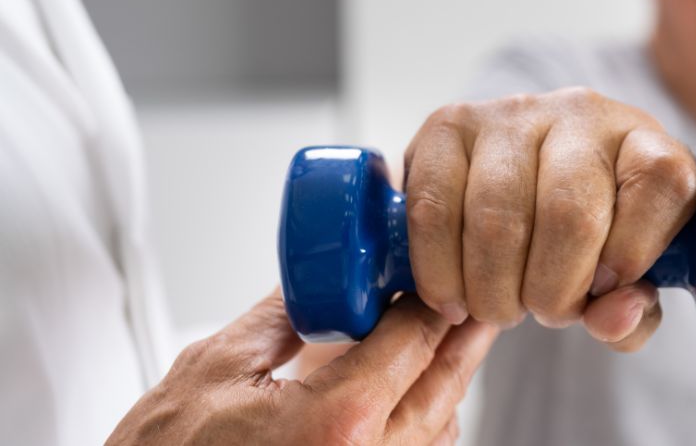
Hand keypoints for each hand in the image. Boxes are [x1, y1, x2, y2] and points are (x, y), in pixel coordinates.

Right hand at [107, 290, 496, 445]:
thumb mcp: (215, 367)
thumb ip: (280, 316)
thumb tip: (317, 279)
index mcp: (337, 423)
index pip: (414, 340)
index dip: (432, 296)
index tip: (437, 270)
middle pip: (444, 385)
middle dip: (463, 336)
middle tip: (478, 301)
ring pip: (440, 428)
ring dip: (448, 380)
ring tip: (451, 340)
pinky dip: (425, 421)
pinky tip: (413, 392)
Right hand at [403, 87, 695, 350]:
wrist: (525, 188)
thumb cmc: (590, 241)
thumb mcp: (628, 282)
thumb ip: (633, 314)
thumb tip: (612, 317)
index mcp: (645, 144)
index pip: (661, 180)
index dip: (635, 250)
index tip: (609, 288)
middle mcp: (582, 114)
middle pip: (570, 213)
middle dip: (553, 291)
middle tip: (545, 312)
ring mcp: (511, 113)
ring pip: (496, 216)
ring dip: (494, 290)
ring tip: (500, 307)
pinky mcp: (448, 125)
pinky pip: (433, 206)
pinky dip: (440, 270)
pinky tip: (454, 295)